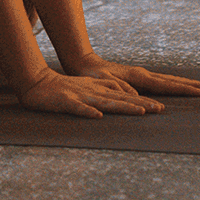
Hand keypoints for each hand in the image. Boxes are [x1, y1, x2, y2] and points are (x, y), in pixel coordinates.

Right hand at [16, 68, 168, 118]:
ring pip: (104, 102)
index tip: (161, 108)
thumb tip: (128, 95)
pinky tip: (98, 116)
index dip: (143, 102)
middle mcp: (93, 92)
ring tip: (140, 111)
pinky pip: (78, 108)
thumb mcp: (89, 87)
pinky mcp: (66, 101)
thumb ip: (107, 89)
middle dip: (141, 105)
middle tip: (160, 110)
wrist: (38, 83)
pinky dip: (88, 111)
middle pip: (120, 99)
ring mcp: (80, 96)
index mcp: (99, 90)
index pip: (124, 97)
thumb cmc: (65, 88)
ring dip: (122, 107)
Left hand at [66, 56, 199, 98]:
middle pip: (173, 80)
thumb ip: (121, 91)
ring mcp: (142, 76)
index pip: (167, 85)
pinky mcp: (139, 79)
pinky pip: (162, 83)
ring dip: (186, 84)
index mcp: (139, 77)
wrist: (85, 64)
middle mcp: (144, 75)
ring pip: (169, 80)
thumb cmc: (93, 76)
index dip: (184, 90)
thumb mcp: (105, 84)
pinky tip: (179, 89)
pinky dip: (174, 85)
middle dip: (193, 85)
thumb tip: (140, 99)